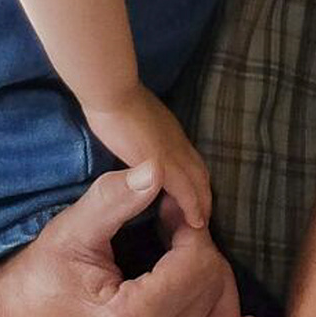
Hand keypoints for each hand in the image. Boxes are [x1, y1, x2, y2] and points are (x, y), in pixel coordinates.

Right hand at [0, 163, 252, 316]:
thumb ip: (116, 198)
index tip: (168, 212)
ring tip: (191, 261)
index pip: (199, 264)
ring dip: (220, 289)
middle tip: (175, 231)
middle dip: (203, 253)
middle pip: (216, 293)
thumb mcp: (70, 231)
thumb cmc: (35, 277)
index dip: (190, 228)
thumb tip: (159, 168)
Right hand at [84, 86, 211, 228]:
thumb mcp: (133, 114)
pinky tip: (194, 223)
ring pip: (198, 184)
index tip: (192, 195)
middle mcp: (178, 142)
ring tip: (201, 225)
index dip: (194, 179)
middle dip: (203, 195)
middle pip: (200, 173)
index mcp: (170, 132)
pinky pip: (185, 192)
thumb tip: (132, 135)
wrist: (112, 90)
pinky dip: (193, 207)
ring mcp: (173, 152)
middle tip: (202, 218)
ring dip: (203, 205)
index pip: (191, 160)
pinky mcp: (163, 164)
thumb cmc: (113, 96)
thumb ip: (139, 129)